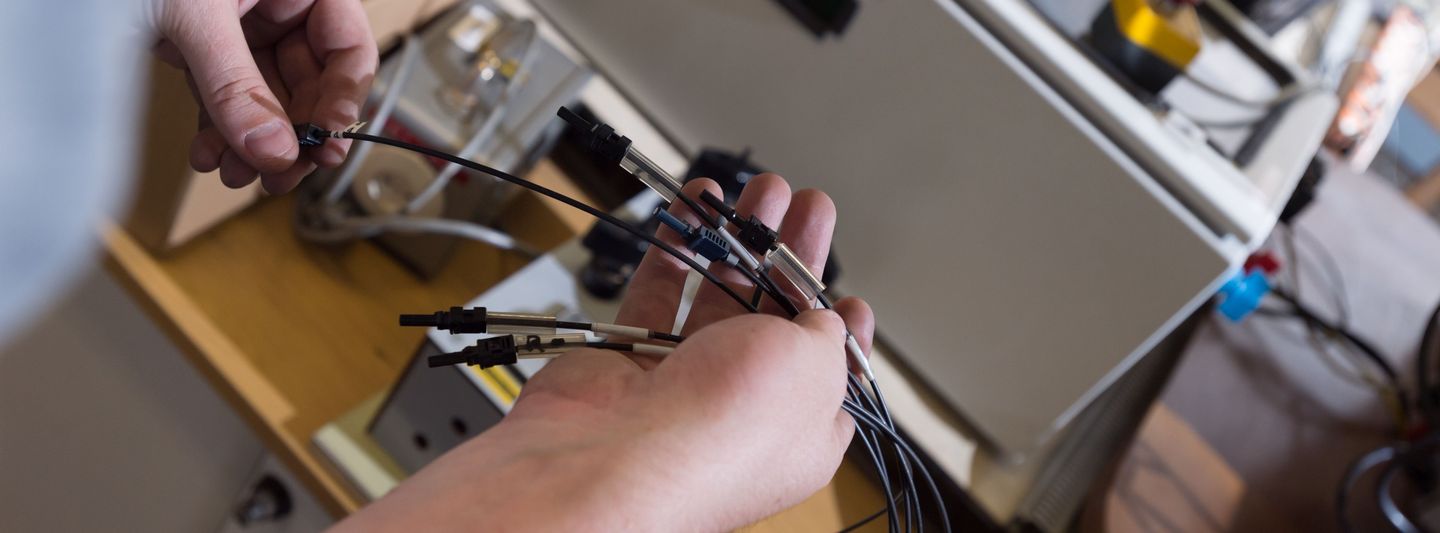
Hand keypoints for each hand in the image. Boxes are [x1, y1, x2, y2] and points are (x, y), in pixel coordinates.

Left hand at [146, 0, 376, 193]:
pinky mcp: (204, 49)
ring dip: (253, 144)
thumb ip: (235, 84)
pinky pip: (227, 99)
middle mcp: (277, 5)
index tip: (325, 140)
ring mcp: (241, 27)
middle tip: (281, 173)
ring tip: (234, 172)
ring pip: (268, 100)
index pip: (348, 46)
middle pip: (310, 83)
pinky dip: (219, 132)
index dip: (344, 97)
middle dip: (291, 135)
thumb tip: (272, 147)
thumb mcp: (195, 15)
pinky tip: (208, 153)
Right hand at [333, 174, 874, 530]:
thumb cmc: (724, 433)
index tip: (848, 292)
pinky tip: (697, 205)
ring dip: (740, 240)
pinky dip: (677, 245)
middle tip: (805, 207)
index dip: (840, 329)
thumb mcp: (815, 368)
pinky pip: (657, 290)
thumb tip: (822, 318)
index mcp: (801, 431)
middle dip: (791, 258)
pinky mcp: (627, 359)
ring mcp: (682, 385)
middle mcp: (742, 412)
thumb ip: (824, 335)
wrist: (615, 460)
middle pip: (775, 321)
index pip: (831, 376)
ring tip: (759, 190)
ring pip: (717, 297)